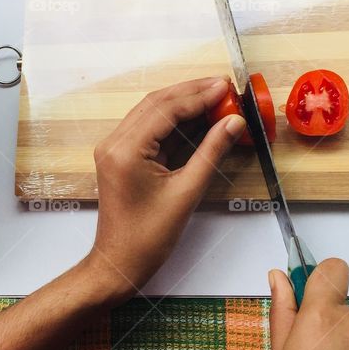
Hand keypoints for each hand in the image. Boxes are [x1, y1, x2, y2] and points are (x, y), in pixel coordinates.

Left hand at [85, 77, 245, 300]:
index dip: (199, 95)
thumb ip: (211, 152)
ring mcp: (114, 148)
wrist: (119, 262)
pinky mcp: (120, 156)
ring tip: (216, 97)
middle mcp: (114, 143)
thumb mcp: (187, 192)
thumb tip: (233, 122)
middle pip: (157, 104)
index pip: (166, 109)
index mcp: (125, 150)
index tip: (226, 87)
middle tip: (225, 87)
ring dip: (183, 103)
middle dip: (192, 93)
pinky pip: (148, 128)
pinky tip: (198, 117)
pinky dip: (173, 121)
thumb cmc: (147, 237)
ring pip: (152, 112)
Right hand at [270, 258, 348, 349]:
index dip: (321, 276)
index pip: (333, 269)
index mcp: (323, 316)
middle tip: (312, 343)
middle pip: (341, 305)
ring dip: (345, 340)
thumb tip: (280, 279)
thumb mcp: (281, 347)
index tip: (311, 287)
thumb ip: (284, 310)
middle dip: (328, 320)